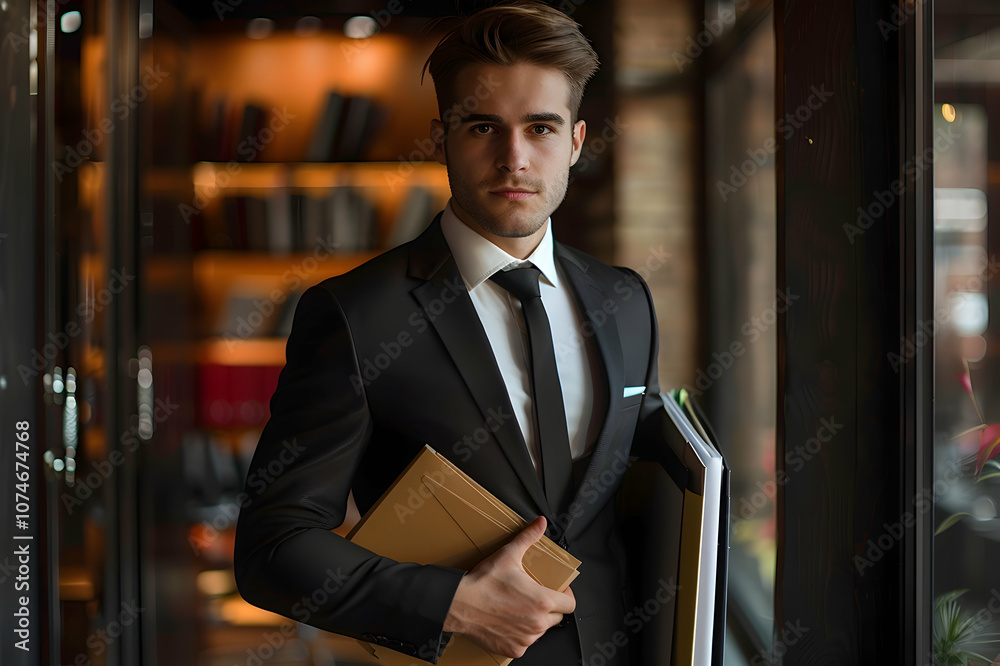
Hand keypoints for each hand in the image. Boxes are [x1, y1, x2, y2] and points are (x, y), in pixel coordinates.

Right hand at [443, 516, 575, 657]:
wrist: (459, 604)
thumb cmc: (483, 583)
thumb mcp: (508, 555)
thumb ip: (528, 538)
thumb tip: (540, 523)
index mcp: (542, 601)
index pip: (570, 604)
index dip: (566, 595)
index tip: (559, 590)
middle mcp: (537, 623)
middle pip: (557, 617)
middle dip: (550, 607)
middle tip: (535, 595)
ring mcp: (526, 639)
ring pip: (541, 630)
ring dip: (535, 620)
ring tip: (520, 607)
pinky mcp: (514, 649)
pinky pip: (525, 642)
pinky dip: (520, 634)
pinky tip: (509, 621)